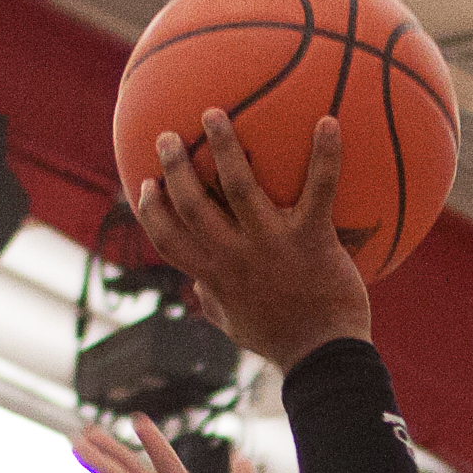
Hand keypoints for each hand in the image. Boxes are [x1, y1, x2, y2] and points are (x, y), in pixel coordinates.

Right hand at [129, 111, 374, 371]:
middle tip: (167, 135)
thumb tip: (199, 287)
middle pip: (191, 203)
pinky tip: (328, 120)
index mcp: (214, 276)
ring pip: (239, 185)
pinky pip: (320, 188)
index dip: (151, 211)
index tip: (145, 185)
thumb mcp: (237, 326)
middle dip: (174, 166)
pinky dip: (326, 154)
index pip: (168, 239)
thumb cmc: (284, 341)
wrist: (327, 358)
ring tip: (214, 114)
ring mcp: (272, 244)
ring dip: (224, 145)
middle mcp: (234, 256)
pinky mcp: (312, 238)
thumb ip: (216, 301)